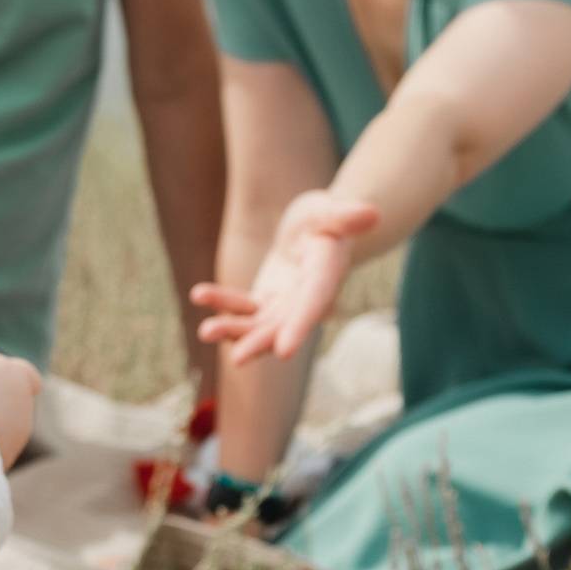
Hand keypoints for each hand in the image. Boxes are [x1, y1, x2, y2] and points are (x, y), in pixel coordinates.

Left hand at [195, 194, 377, 367]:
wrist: (312, 230)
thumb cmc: (323, 218)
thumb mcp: (330, 211)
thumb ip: (346, 216)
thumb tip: (372, 213)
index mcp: (326, 278)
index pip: (312, 305)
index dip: (299, 327)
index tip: (284, 351)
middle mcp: (306, 301)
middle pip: (283, 327)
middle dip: (260, 343)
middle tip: (237, 358)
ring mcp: (285, 307)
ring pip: (258, 325)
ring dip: (232, 329)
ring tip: (205, 330)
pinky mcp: (265, 304)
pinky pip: (242, 308)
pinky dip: (221, 303)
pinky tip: (199, 294)